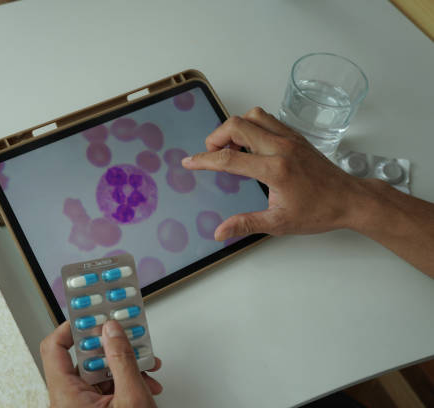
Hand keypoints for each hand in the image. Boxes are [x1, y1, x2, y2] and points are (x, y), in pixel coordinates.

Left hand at [40, 320, 161, 407]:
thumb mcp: (130, 399)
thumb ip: (122, 360)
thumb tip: (112, 330)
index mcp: (66, 395)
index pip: (54, 347)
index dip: (71, 327)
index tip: (92, 314)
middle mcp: (69, 399)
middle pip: (85, 356)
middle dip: (113, 346)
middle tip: (129, 336)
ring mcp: (83, 407)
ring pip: (101, 371)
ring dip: (126, 364)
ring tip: (148, 365)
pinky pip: (109, 386)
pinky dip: (128, 380)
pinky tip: (147, 383)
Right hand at [181, 107, 367, 239]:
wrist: (350, 199)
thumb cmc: (318, 212)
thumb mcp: (279, 223)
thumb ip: (245, 223)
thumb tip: (219, 232)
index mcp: (275, 170)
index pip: (229, 159)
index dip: (204, 160)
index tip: (189, 162)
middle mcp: (280, 147)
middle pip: (237, 125)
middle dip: (216, 137)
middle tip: (212, 155)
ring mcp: (289, 138)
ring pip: (252, 116)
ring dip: (235, 128)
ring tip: (232, 149)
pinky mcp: (296, 136)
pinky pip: (267, 119)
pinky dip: (251, 126)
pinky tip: (251, 146)